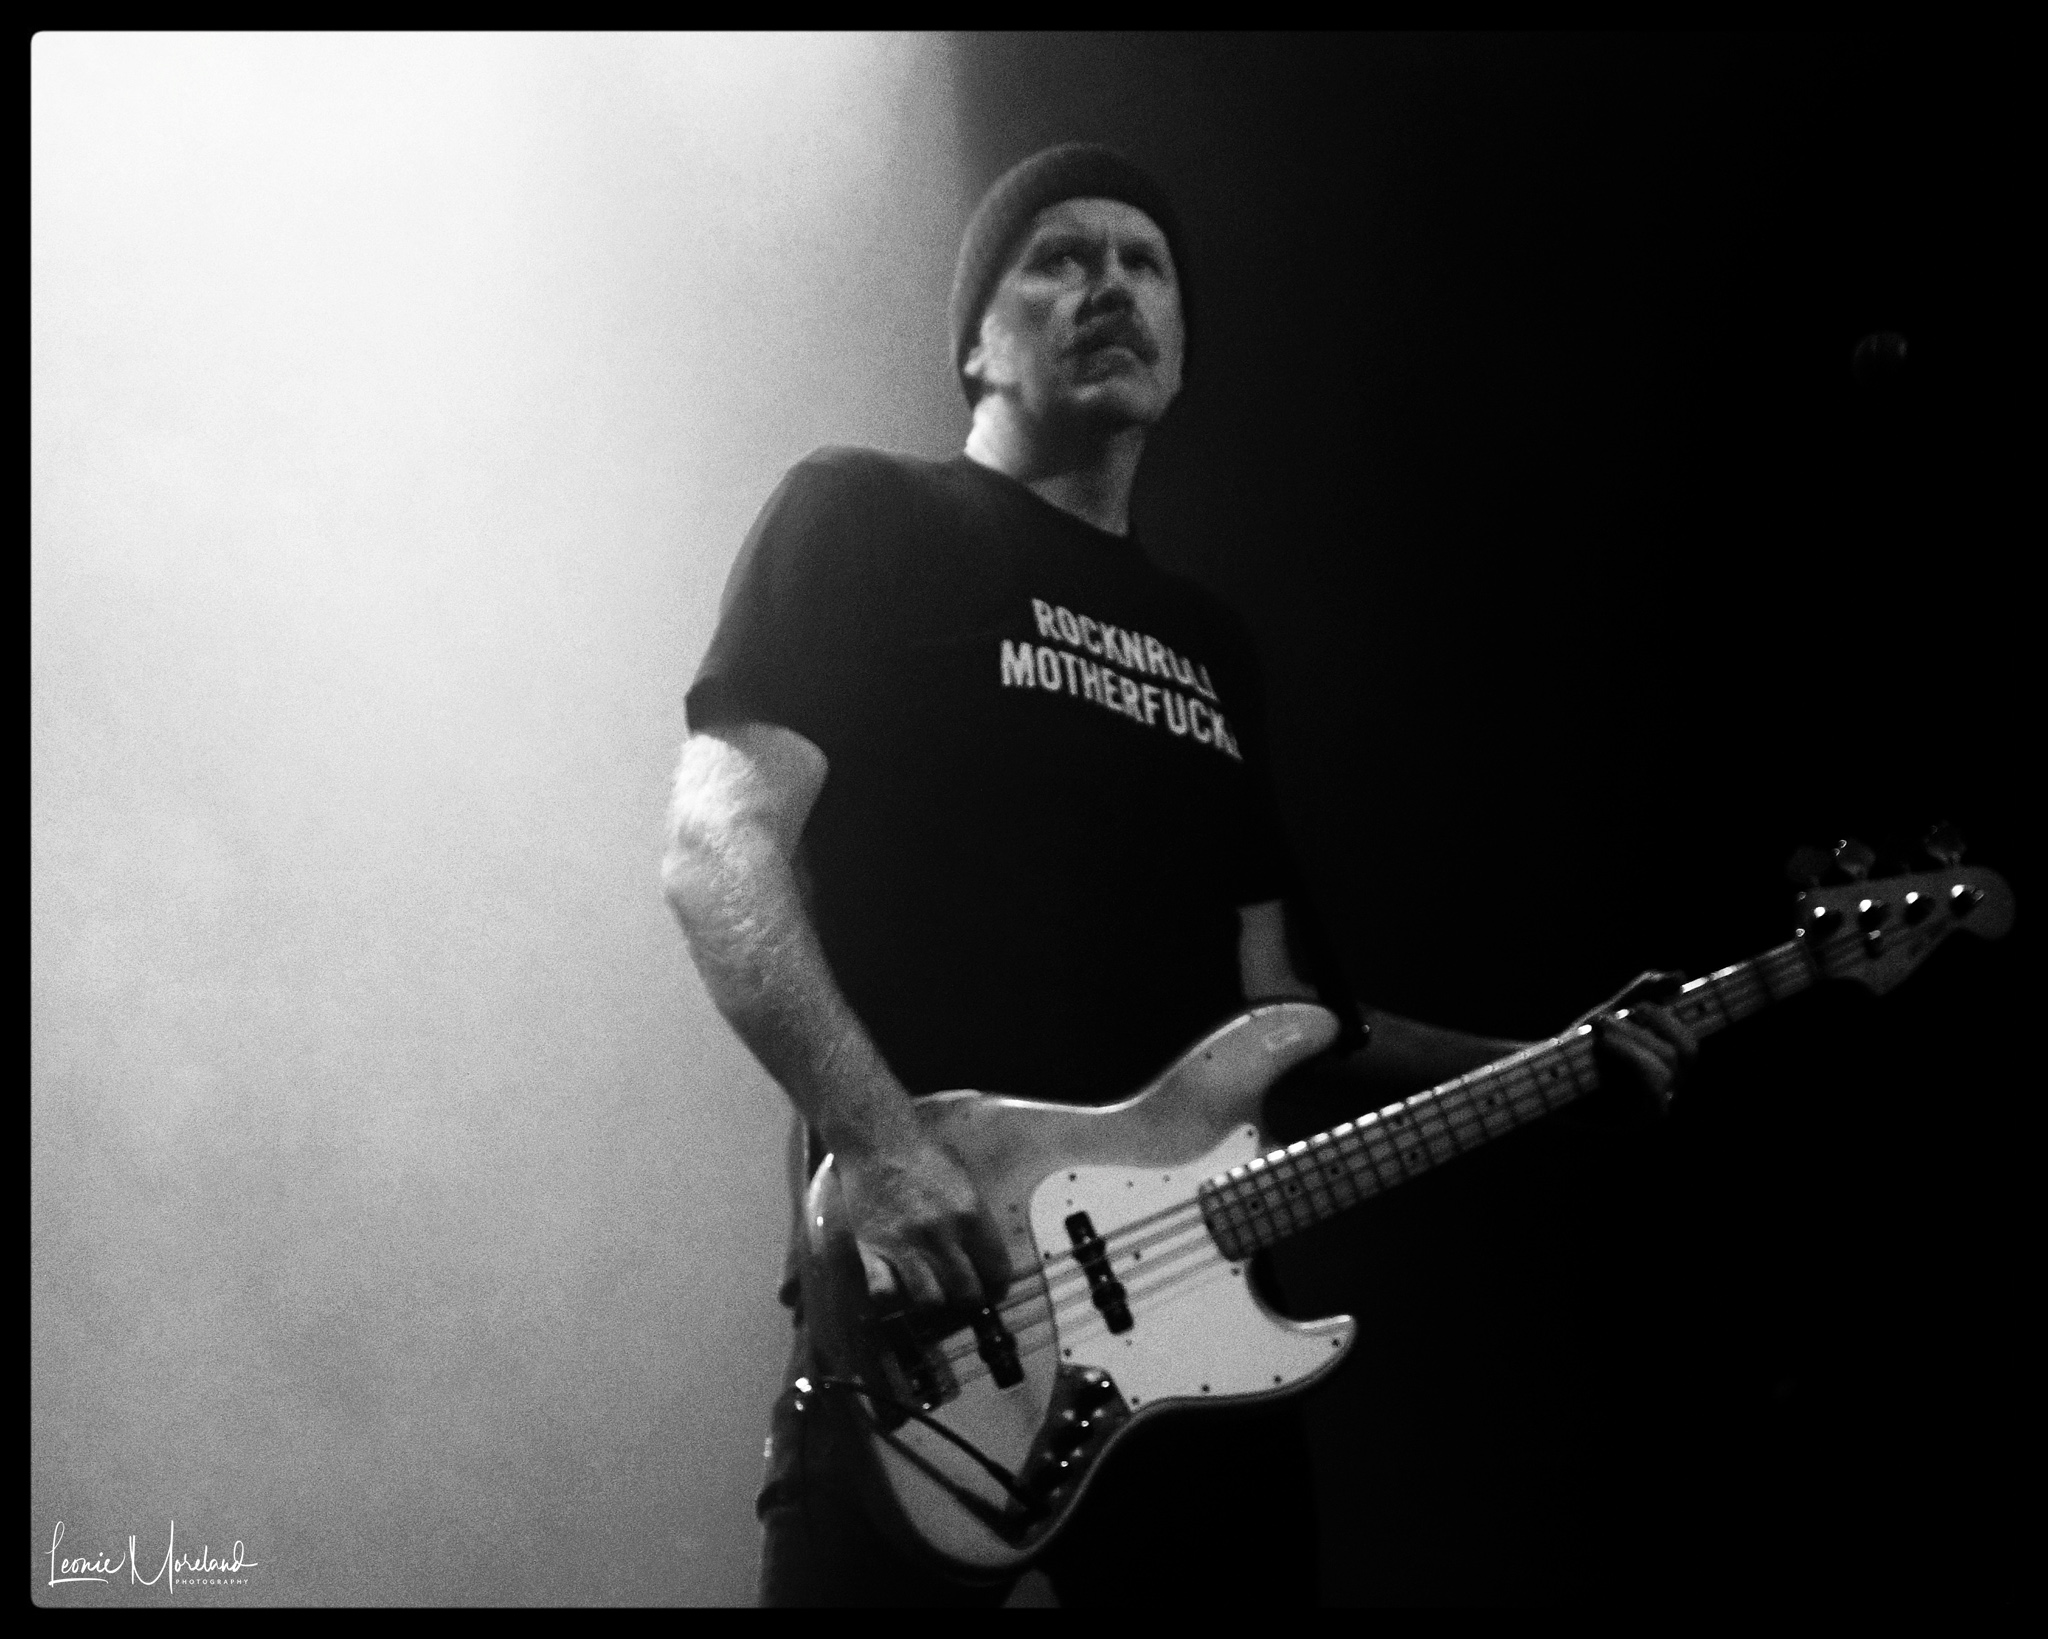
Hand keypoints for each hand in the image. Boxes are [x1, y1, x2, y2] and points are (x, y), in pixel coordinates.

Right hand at [834, 1136, 1012, 1314]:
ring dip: (933, 1303)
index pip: (997, 1271)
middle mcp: (942, 1235)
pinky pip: (884, 1294)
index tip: (992, 1290)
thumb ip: (976, 1219)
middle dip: (968, 1301)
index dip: (997, 1287)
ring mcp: (906, 1245)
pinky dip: (892, 1298)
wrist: (878, 1141)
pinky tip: (895, 1286)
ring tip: (931, 1293)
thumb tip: (985, 1255)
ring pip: (930, 1302)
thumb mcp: (964, 1179)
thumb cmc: (924, 1156)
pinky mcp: (873, 1250)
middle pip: (967, 1294)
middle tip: (961, 1295)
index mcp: (971, 1215)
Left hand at [1574, 970, 1697, 1119]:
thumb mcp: (1613, 1013)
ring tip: (1600, 1027)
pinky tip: (1605, 1044)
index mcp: (1669, 1060)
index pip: (1692, 1038)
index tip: (1656, 999)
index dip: (1685, 1016)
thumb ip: (1643, 994)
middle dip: (1654, 1020)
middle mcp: (1671, 1084)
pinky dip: (1633, 1058)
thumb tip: (1680, 975)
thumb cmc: (1579, 1048)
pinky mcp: (1639, 1119)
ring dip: (1632, 1037)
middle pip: (1688, 1049)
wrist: (1543, 1075)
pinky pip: (1655, 1090)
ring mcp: (1657, 1103)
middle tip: (1612, 1013)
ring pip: (1669, 1063)